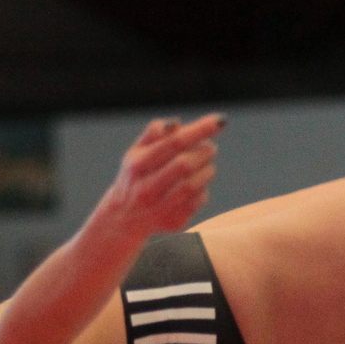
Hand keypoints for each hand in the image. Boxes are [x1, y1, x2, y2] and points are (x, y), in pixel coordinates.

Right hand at [89, 114, 224, 243]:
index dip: (199, 130)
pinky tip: (197, 185)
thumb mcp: (136, 152)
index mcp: (137, 165)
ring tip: (206, 164)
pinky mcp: (173, 222)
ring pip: (195, 185)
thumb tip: (176, 124)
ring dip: (207, 169)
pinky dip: (203, 189)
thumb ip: (153, 133)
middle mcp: (146, 189)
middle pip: (185, 165)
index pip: (173, 143)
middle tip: (210, 147)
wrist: (124, 219)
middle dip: (205, 151)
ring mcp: (159, 209)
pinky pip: (198, 201)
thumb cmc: (136, 176)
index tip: (220, 121)